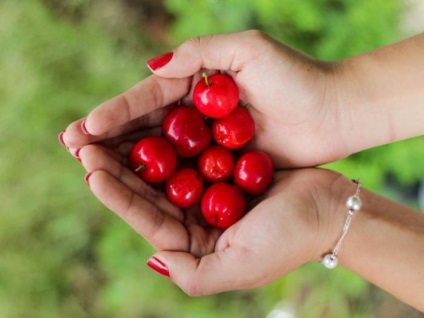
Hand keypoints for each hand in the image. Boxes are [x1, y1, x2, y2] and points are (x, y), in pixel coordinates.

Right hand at [62, 30, 353, 167]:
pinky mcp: (223, 163)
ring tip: (90, 167)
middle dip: (109, 136)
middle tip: (72, 148)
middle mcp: (198, 111)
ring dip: (125, 159)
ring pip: (159, 151)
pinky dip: (159, 179)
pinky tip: (134, 187)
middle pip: (145, 125)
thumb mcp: (247, 51)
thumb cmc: (297, 78)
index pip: (148, 97)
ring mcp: (208, 140)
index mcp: (199, 82)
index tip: (85, 128)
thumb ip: (200, 54)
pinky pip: (185, 172)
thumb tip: (153, 67)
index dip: (115, 112)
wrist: (336, 112)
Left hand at [78, 140, 346, 295]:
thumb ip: (194, 276)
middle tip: (84, 145)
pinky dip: (169, 137)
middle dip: (116, 169)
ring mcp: (209, 190)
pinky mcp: (223, 166)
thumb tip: (153, 257)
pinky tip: (147, 120)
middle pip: (149, 191)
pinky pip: (190, 150)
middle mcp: (197, 217)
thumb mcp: (238, 268)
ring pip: (164, 168)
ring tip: (104, 130)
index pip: (148, 219)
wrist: (329, 209)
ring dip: (135, 150)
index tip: (91, 172)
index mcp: (195, 244)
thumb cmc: (288, 239)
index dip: (118, 197)